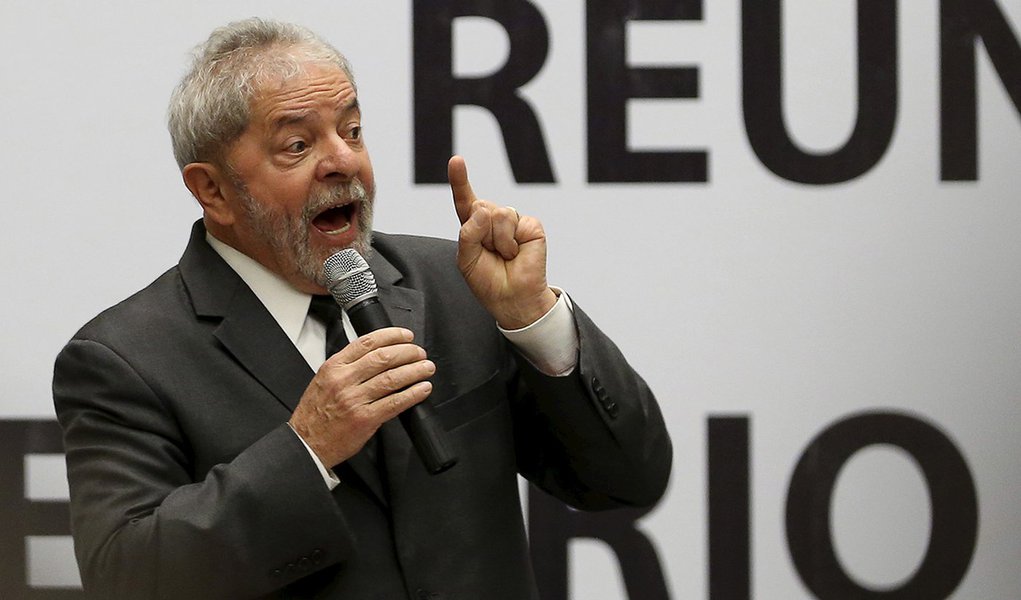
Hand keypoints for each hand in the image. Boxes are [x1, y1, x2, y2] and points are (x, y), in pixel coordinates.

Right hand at [288, 327, 434, 466]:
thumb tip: (377, 355)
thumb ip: (348, 366)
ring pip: (392, 378)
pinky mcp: (365, 419)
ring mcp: (355, 400)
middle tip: (420, 352)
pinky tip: (422, 389)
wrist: (306, 443)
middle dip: (407, 352)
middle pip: (383, 357)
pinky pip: (395, 403)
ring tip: (426, 368)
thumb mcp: (324, 380)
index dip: (392, 335)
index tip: (406, 336)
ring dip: (415, 370)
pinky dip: (413, 394)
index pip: (367, 342)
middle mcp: (344, 380)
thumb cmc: (315, 414)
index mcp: (334, 367)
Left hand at [449, 155, 557, 328]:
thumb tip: (484, 210)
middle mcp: (493, 220)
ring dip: (496, 240)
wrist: (513, 299)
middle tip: (489, 253)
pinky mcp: (530, 226)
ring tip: (503, 255)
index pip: (465, 200)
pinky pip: (514, 222)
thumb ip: (468, 234)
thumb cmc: (489, 282)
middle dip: (480, 233)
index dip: (460, 180)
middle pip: (479, 206)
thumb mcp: (466, 260)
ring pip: (497, 213)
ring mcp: (513, 221)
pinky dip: (510, 242)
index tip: (457, 160)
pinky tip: (516, 253)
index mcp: (475, 227)